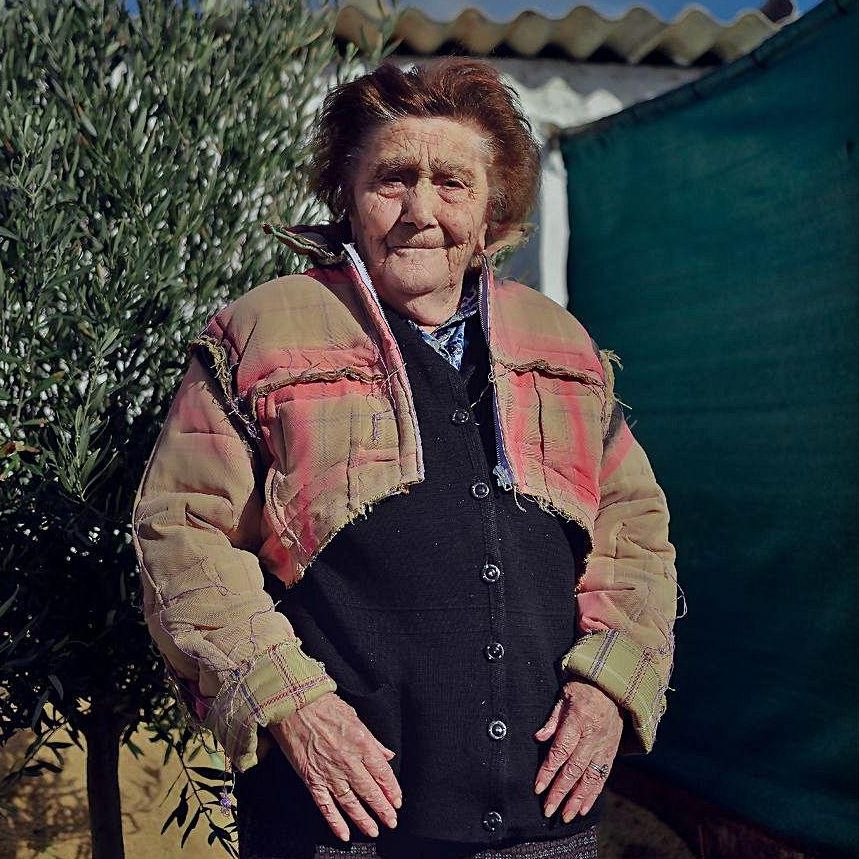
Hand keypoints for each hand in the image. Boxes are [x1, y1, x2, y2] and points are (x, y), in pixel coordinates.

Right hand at [269, 692, 401, 841]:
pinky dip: (335, 822)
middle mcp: (347, 761)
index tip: (397, 801)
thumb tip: (387, 755)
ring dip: (363, 819)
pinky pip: (325, 805)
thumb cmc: (324, 706)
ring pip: (350, 802)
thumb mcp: (355, 717)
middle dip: (382, 809)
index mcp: (361, 744)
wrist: (294, 705)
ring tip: (373, 830)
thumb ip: (373, 740)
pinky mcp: (311, 779)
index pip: (382, 773)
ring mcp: (329, 772)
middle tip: (391, 821)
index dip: (391, 789)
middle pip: (369, 791)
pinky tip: (344, 833)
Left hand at [533, 680, 622, 821]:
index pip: (561, 751)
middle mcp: (593, 737)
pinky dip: (594, 794)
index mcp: (578, 721)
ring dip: (577, 799)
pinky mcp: (612, 752)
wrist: (613, 686)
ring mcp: (604, 746)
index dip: (548, 771)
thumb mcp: (564, 696)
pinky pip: (603, 776)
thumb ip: (552, 719)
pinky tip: (584, 808)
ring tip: (565, 816)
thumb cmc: (583, 688)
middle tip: (548, 810)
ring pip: (590, 777)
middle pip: (574, 769)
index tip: (538, 788)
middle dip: (560, 791)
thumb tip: (538, 737)